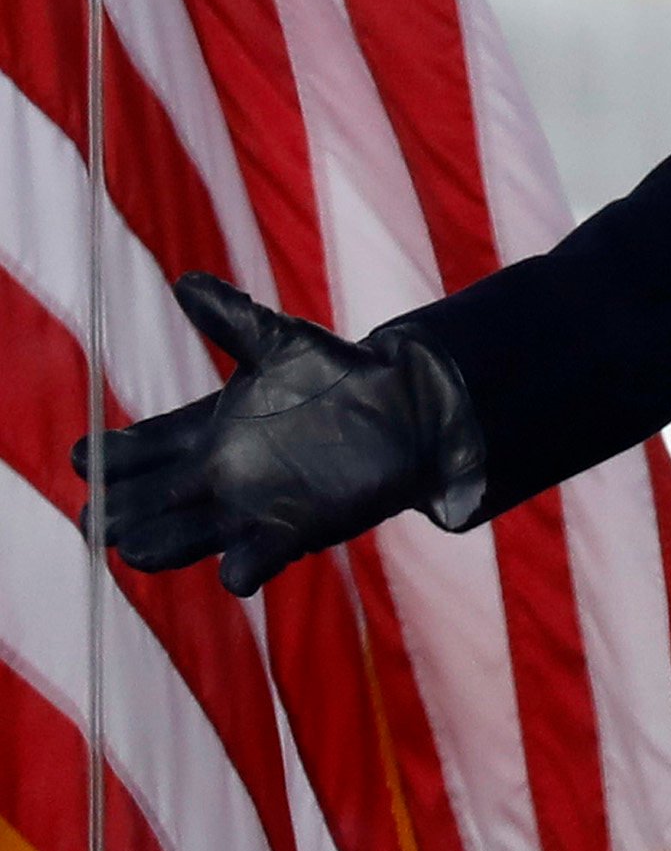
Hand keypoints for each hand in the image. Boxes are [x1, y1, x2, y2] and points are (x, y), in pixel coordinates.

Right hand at [75, 274, 487, 596]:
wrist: (406, 407)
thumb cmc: (338, 373)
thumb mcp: (280, 342)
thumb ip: (231, 318)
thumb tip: (184, 282)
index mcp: (208, 430)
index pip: (143, 447)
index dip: (111, 456)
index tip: (84, 458)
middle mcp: (217, 474)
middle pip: (149, 498)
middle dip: (118, 509)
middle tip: (93, 516)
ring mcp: (249, 508)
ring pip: (185, 535)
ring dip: (160, 543)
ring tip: (133, 546)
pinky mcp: (291, 531)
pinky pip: (254, 560)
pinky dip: (243, 568)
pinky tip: (236, 569)